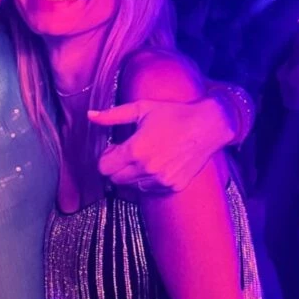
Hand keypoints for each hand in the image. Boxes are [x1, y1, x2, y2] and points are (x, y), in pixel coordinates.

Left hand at [89, 95, 232, 191]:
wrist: (208, 126)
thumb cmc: (174, 114)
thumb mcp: (141, 108)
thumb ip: (113, 115)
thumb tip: (90, 116)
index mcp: (135, 150)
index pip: (103, 167)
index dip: (105, 157)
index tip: (114, 148)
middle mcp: (146, 168)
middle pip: (114, 179)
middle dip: (116, 167)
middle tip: (128, 153)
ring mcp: (160, 180)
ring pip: (131, 186)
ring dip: (132, 174)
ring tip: (145, 156)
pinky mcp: (172, 186)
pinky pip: (149, 189)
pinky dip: (147, 180)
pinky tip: (158, 163)